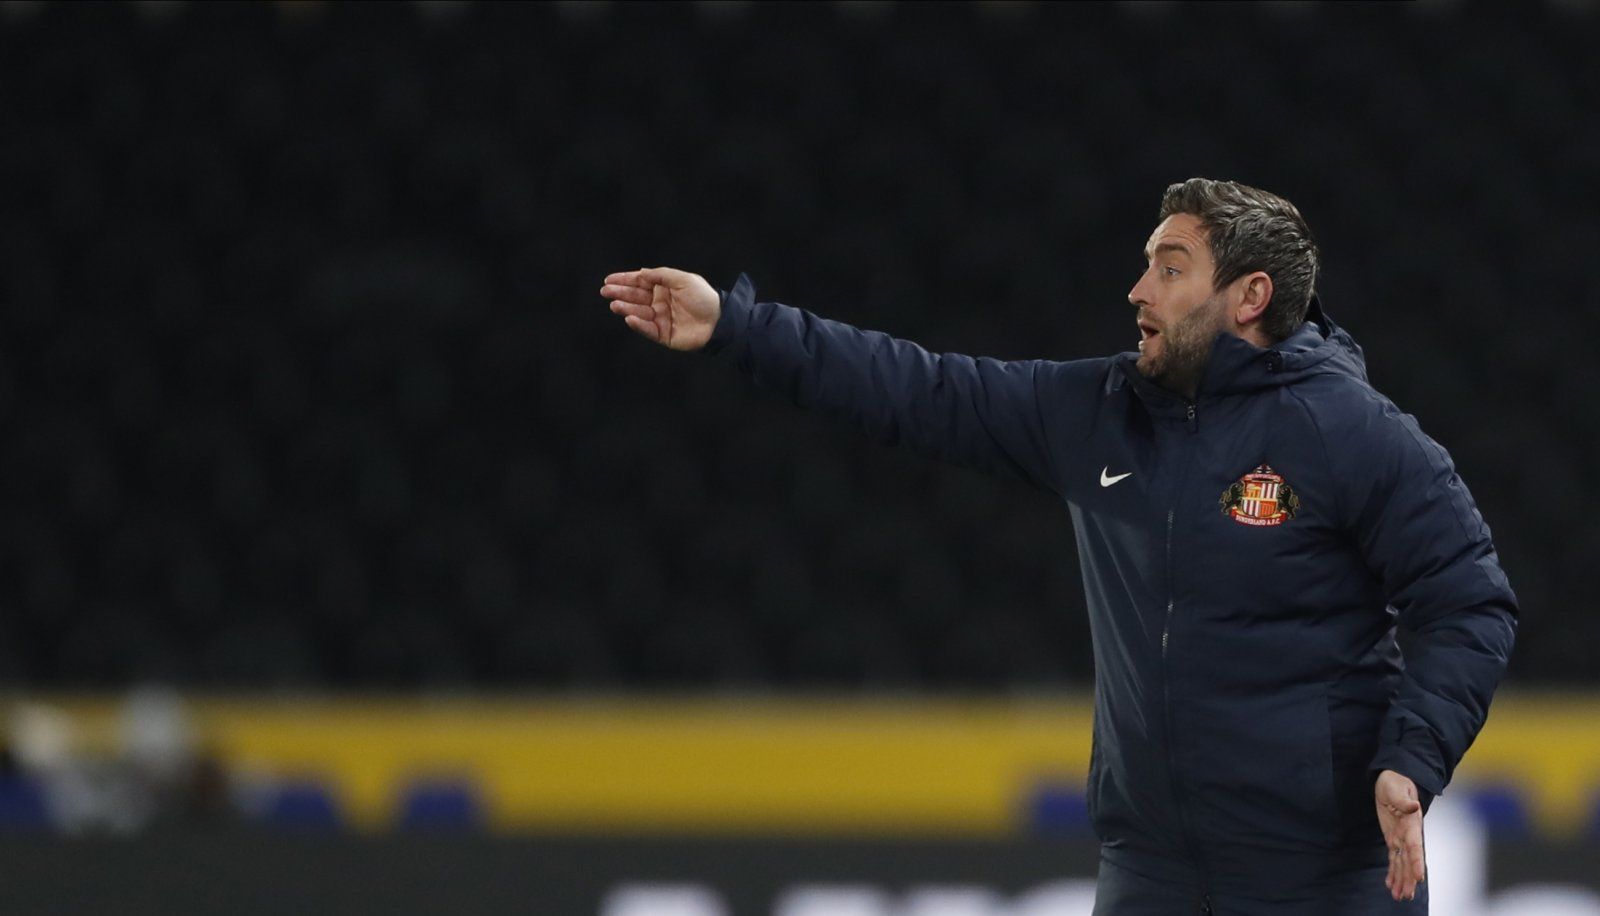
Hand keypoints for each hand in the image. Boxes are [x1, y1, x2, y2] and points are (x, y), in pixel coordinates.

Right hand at [601, 267, 719, 351]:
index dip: (625, 280)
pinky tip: (629, 318)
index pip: (640, 282)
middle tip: (605, 291)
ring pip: (639, 313)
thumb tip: (641, 272)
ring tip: (614, 305)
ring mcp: (661, 319)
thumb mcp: (683, 279)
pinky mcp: (663, 335)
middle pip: (636, 297)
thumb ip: (661, 275)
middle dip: (620, 293)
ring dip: (626, 308)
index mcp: (665, 287)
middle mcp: (660, 302)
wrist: (719, 322)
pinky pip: (648, 329)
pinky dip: (638, 324)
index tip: (609, 279)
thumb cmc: (704, 298)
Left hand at [1375, 769, 1425, 901]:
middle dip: (1408, 878)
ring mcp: (1400, 837)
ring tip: (1400, 897)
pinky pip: (1393, 857)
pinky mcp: (1392, 838)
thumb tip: (1414, 805)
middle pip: (1409, 860)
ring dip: (1401, 879)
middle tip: (1406, 896)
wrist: (1393, 779)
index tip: (1419, 878)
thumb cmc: (1396, 782)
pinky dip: (1392, 871)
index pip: (1415, 846)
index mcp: (1411, 823)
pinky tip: (1391, 885)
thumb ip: (1404, 799)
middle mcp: (1408, 834)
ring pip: (1401, 863)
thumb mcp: (1397, 788)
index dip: (1416, 862)